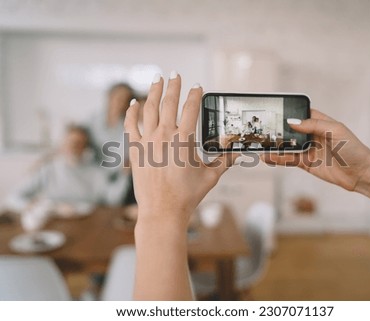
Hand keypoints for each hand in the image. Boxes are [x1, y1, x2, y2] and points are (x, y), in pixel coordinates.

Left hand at [124, 72, 236, 225]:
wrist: (163, 211)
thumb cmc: (187, 195)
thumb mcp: (211, 176)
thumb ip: (225, 161)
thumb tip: (239, 153)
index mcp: (184, 140)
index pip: (191, 109)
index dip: (195, 95)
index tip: (197, 86)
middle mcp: (164, 136)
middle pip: (168, 103)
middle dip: (173, 86)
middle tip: (175, 74)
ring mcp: (148, 142)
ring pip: (149, 109)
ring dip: (153, 92)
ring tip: (156, 79)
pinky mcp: (135, 150)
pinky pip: (131, 126)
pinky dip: (132, 113)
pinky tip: (133, 104)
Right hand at [262, 109, 369, 190]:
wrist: (361, 173)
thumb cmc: (353, 149)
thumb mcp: (335, 131)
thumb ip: (313, 125)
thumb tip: (292, 121)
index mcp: (320, 123)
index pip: (301, 114)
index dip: (288, 112)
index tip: (274, 112)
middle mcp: (312, 135)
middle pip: (290, 131)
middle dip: (277, 131)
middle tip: (261, 131)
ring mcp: (308, 150)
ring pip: (287, 147)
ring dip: (274, 147)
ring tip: (261, 146)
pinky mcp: (306, 164)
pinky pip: (289, 160)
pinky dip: (278, 159)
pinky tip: (268, 158)